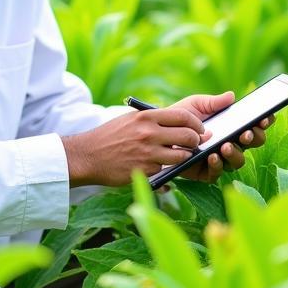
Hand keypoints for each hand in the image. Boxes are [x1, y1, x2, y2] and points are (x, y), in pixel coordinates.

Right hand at [61, 105, 210, 186]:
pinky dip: (167, 169)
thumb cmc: (110, 137)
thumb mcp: (130, 120)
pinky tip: (159, 166)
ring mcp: (148, 153)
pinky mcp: (146, 171)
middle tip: (194, 144)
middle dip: (196, 141)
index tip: (199, 129)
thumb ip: (153, 120)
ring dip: (185, 157)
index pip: (183, 116)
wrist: (88, 156)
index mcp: (146, 117)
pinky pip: (167, 170)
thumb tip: (179, 124)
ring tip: (180, 157)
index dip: (196, 123)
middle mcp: (149, 133)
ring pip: (182, 156)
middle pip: (188, 136)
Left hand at [173, 91, 273, 184]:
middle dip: (253, 138)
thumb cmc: (181, 118)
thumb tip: (231, 96)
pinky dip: (216, 165)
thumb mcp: (196, 105)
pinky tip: (212, 155)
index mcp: (234, 126)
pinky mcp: (206, 172)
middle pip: (253, 143)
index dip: (264, 122)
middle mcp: (232, 143)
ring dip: (235, 153)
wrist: (161, 133)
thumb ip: (213, 102)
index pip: (255, 125)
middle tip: (245, 133)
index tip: (264, 118)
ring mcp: (221, 158)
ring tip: (225, 145)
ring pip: (238, 160)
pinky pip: (217, 172)